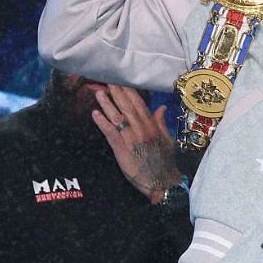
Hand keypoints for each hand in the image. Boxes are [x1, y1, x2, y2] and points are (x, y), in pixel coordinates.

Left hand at [90, 84, 182, 202]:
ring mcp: (131, 139)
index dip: (130, 93)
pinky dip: (103, 123)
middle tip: (108, 80)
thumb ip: (161, 123)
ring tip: (99, 93)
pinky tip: (95, 114)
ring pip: (118, 118)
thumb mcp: (167, 140)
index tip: (122, 82)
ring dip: (108, 104)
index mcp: (152, 127)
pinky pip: (111, 133)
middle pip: (128, 108)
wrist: (162, 182)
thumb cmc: (165, 163)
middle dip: (118, 93)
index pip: (140, 105)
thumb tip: (161, 108)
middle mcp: (142, 129)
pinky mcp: (122, 149)